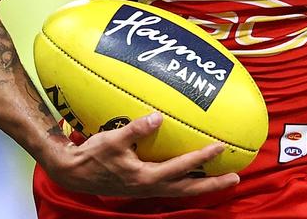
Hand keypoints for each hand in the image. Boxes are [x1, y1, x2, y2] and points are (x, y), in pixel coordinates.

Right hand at [40, 112, 240, 196]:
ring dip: (202, 184)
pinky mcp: (142, 185)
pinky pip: (170, 185)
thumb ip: (136, 129)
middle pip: (188, 189)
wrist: (71, 173)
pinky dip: (185, 180)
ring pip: (181, 190)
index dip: (201, 159)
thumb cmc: (90, 155)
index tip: (219, 148)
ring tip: (222, 178)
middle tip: (235, 178)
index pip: (180, 169)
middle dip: (213, 184)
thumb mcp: (111, 140)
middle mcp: (149, 187)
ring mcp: (146, 188)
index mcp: (145, 177)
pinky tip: (192, 171)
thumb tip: (158, 116)